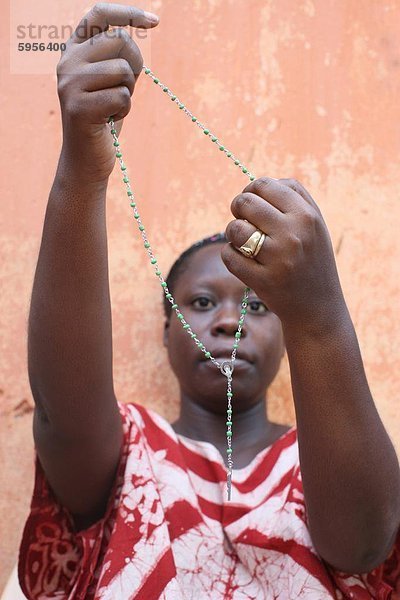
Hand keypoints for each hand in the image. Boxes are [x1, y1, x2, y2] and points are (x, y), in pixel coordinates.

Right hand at [56, 3, 158, 182]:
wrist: (86, 159)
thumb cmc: (104, 118)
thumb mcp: (111, 80)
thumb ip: (118, 55)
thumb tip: (140, 26)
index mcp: (74, 51)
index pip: (99, 13)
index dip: (128, 12)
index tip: (155, 22)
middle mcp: (67, 62)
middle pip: (120, 40)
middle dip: (134, 65)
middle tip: (124, 89)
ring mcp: (70, 84)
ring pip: (122, 70)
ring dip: (128, 92)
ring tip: (113, 107)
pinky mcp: (79, 107)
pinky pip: (122, 96)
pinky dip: (124, 109)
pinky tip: (109, 120)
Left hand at [223, 177, 344, 331]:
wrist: (318, 308)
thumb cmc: (312, 260)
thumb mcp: (315, 226)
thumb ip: (293, 199)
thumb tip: (257, 184)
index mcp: (307, 216)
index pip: (265, 184)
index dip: (251, 189)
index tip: (251, 203)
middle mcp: (294, 234)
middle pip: (245, 202)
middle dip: (238, 209)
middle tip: (244, 221)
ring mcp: (278, 259)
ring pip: (234, 228)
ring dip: (233, 234)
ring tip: (244, 242)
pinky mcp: (263, 281)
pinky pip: (228, 255)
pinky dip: (230, 255)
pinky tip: (242, 260)